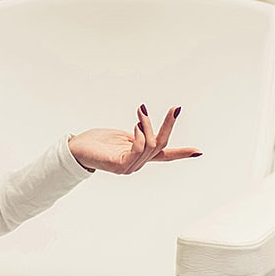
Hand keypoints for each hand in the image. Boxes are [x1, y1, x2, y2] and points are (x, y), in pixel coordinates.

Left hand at [67, 105, 200, 174]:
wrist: (75, 149)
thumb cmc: (95, 141)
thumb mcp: (123, 134)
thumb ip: (137, 135)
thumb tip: (145, 127)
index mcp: (139, 156)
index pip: (165, 156)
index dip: (182, 153)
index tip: (199, 152)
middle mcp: (137, 164)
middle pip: (162, 145)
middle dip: (169, 125)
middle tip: (176, 108)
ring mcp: (130, 167)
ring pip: (152, 145)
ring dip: (147, 125)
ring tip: (140, 113)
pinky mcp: (121, 166)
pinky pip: (140, 148)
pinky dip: (140, 135)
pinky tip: (134, 127)